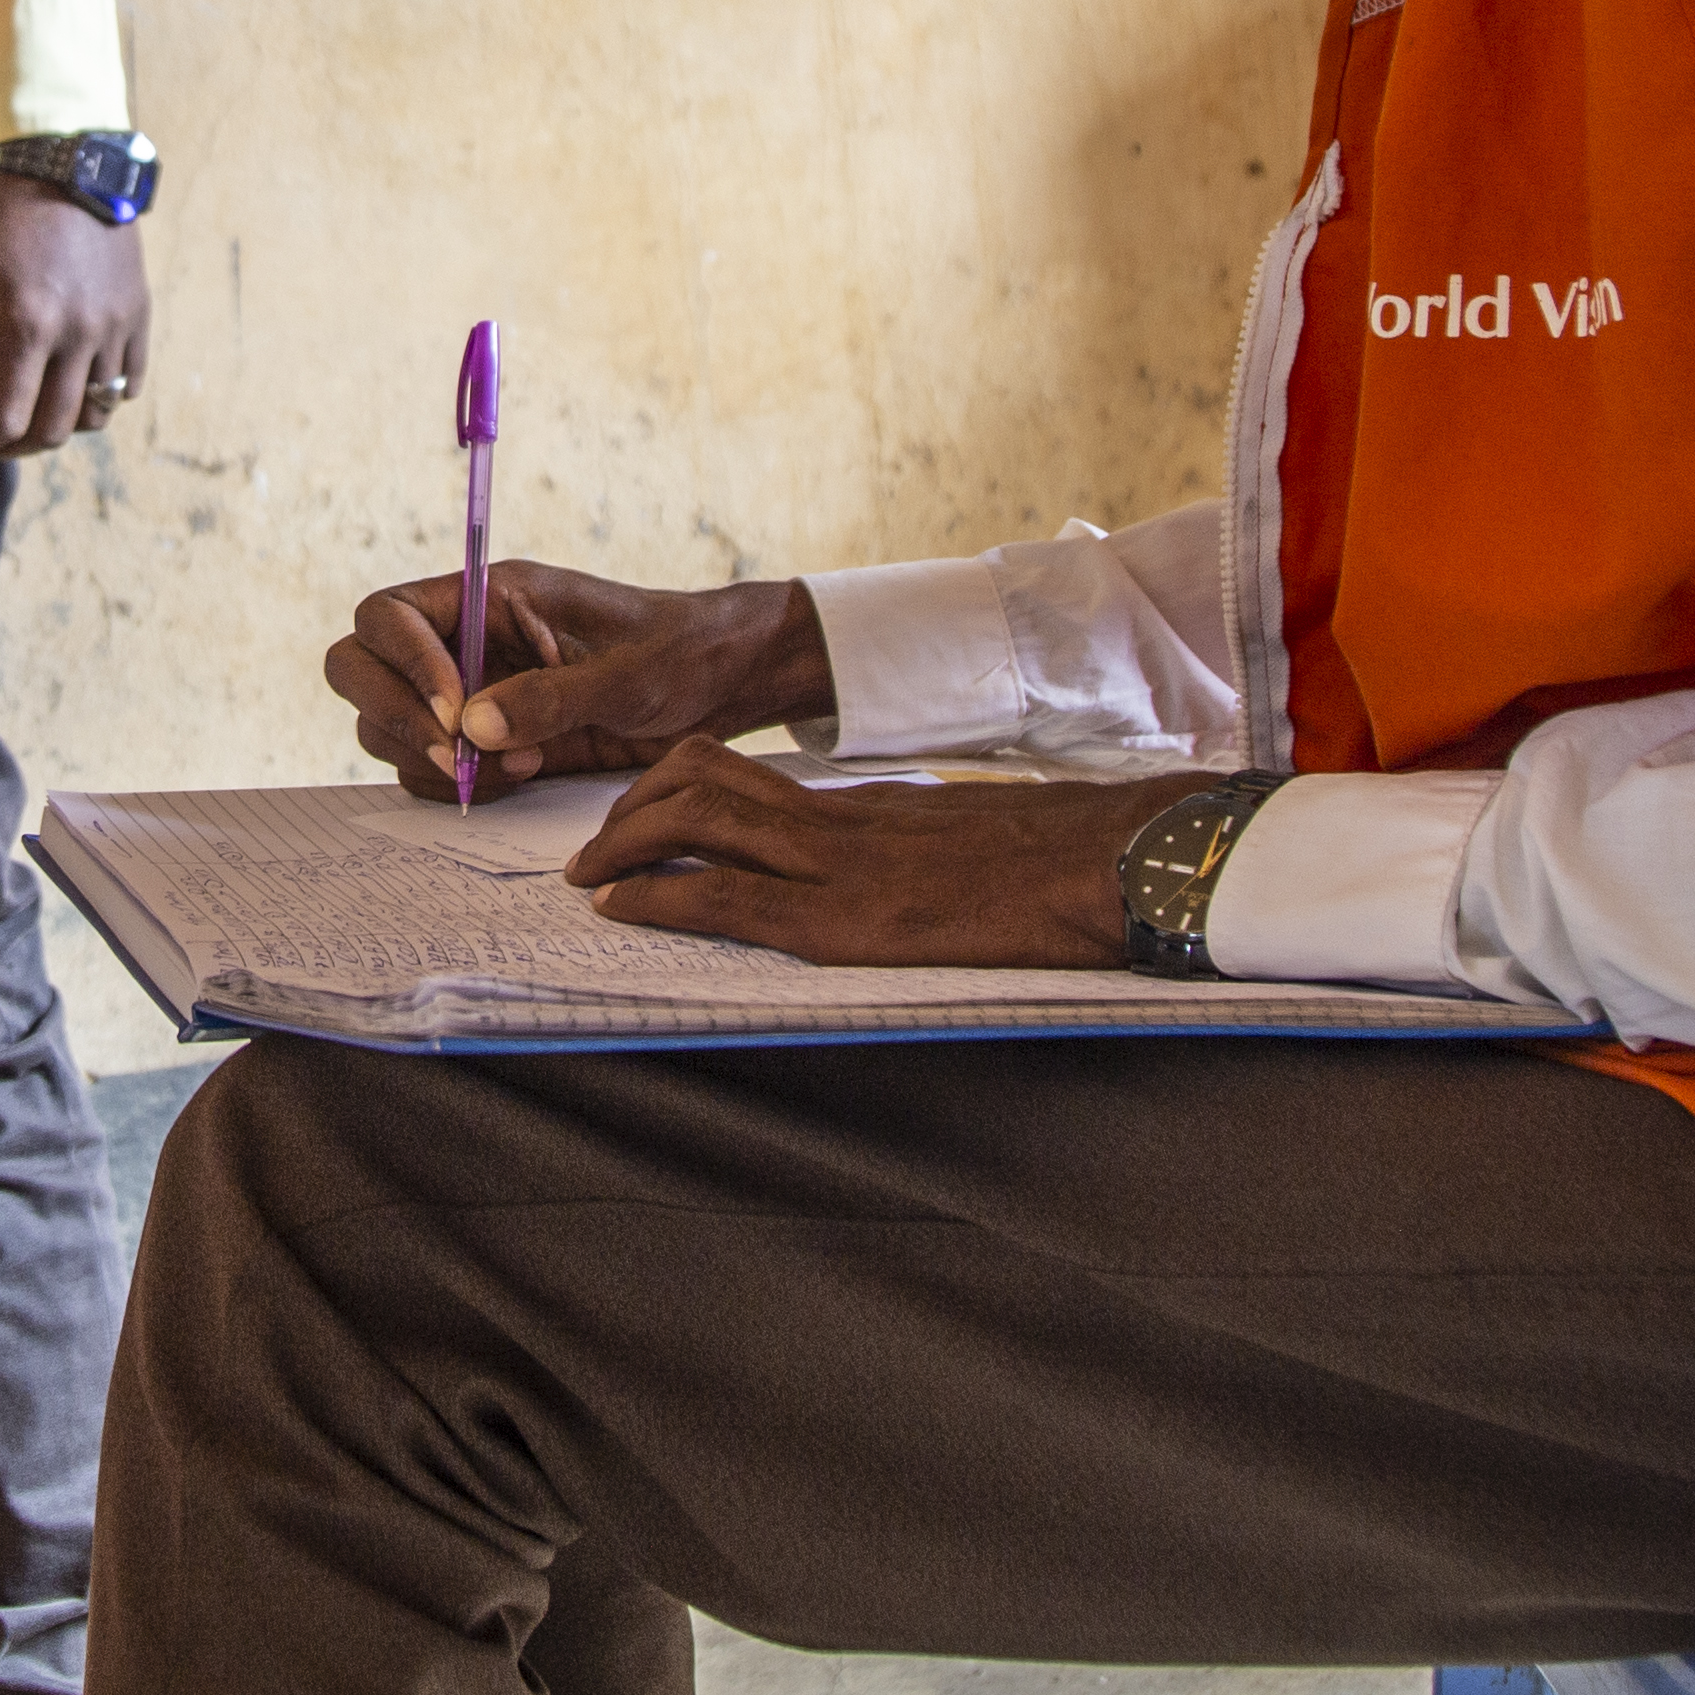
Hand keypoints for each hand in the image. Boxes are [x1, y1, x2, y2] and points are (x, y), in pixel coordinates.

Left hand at [0, 171, 149, 459]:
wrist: (66, 159)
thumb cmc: (1, 214)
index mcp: (29, 325)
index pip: (4, 420)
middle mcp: (79, 334)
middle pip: (52, 430)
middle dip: (12, 447)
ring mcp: (115, 326)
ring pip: (96, 414)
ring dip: (59, 426)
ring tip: (32, 412)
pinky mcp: (138, 313)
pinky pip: (130, 382)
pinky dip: (102, 399)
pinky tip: (72, 387)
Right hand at [323, 561, 834, 798]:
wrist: (718, 686)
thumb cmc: (680, 654)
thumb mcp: (626, 675)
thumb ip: (551, 698)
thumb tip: (472, 728)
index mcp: (485, 596)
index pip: (388, 615)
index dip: (403, 665)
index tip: (456, 712)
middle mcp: (460, 641)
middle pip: (359, 667)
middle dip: (392, 716)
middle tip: (455, 757)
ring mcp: (464, 692)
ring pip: (383, 726)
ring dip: (430, 759)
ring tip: (517, 767)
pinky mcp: (481, 740)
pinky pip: (425, 767)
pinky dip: (454, 785)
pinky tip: (518, 779)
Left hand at [567, 741, 1228, 967]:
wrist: (1106, 863)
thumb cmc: (1049, 859)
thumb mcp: (955, 839)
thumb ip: (899, 845)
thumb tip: (871, 867)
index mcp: (858, 804)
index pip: (738, 775)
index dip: (669, 789)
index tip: (635, 817)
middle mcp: (834, 820)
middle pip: (696, 780)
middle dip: (627, 812)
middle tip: (591, 850)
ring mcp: (836, 865)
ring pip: (695, 822)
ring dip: (623, 848)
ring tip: (588, 879)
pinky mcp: (846, 919)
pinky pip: (728, 898)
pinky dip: (658, 900)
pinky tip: (620, 912)